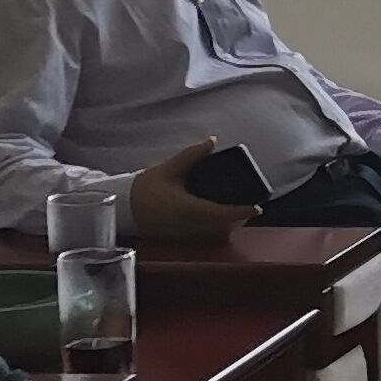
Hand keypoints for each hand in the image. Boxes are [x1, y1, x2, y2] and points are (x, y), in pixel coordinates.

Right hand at [125, 139, 254, 246]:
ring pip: (214, 235)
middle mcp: (188, 225)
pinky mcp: (179, 239)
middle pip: (223, 228)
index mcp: (187, 208)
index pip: (221, 213)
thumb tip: (212, 141)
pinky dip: (215, 229)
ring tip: (238, 213)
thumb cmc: (145, 189)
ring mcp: (184, 235)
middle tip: (250, 209)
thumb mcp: (169, 168)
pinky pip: (204, 237)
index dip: (241, 211)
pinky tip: (219, 219)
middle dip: (239, 219)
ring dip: (228, 225)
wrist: (122, 208)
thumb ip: (192, 155)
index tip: (257, 208)